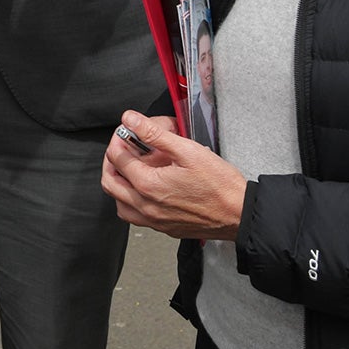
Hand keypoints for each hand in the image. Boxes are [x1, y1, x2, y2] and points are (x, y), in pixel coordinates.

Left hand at [99, 110, 247, 239]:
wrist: (238, 213)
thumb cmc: (220, 185)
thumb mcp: (187, 150)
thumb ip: (154, 133)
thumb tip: (131, 120)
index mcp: (149, 186)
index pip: (117, 159)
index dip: (118, 140)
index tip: (126, 132)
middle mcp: (146, 207)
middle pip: (110, 183)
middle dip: (111, 162)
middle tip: (121, 148)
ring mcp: (154, 220)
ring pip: (119, 203)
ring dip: (118, 184)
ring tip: (130, 169)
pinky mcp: (163, 228)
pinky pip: (135, 216)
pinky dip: (130, 201)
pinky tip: (144, 189)